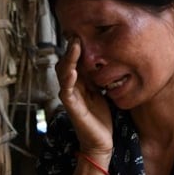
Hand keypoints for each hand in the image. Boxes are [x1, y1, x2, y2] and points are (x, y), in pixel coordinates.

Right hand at [55, 38, 112, 156]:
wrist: (100, 142)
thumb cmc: (101, 118)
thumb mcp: (103, 92)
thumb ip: (101, 78)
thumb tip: (110, 58)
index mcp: (79, 83)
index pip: (74, 61)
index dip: (76, 47)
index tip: (81, 31)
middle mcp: (72, 88)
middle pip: (65, 63)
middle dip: (70, 49)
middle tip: (76, 34)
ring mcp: (70, 97)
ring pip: (63, 74)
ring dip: (68, 59)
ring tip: (74, 46)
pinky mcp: (72, 108)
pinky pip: (66, 92)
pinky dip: (68, 80)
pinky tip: (72, 71)